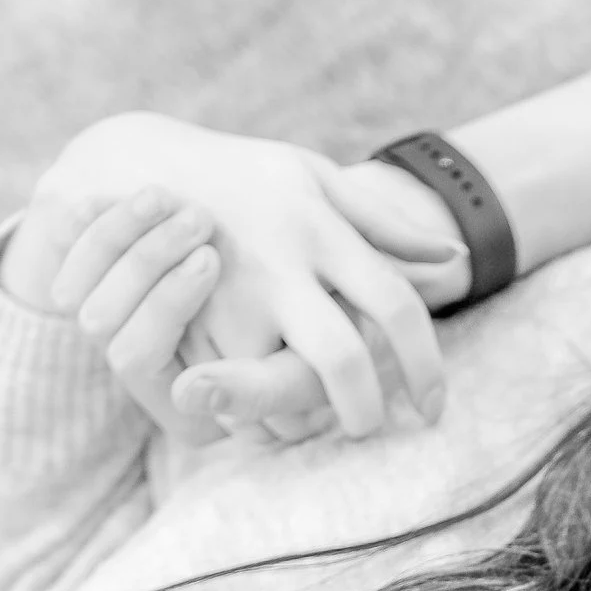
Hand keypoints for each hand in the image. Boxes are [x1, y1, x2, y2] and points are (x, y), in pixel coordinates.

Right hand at [0, 113, 462, 436]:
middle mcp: (278, 266)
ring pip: (279, 387)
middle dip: (363, 406)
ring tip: (312, 415)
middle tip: (371, 429)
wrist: (136, 162)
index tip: (434, 409)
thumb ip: (383, 222)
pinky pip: (228, 388)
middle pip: (340, 358)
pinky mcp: (183, 321)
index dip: (426, 366)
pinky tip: (266, 407)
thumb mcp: (313, 178)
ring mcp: (226, 297)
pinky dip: (252, 410)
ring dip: (301, 416)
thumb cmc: (248, 177)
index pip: (396, 307)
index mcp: (320, 229)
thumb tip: (454, 256)